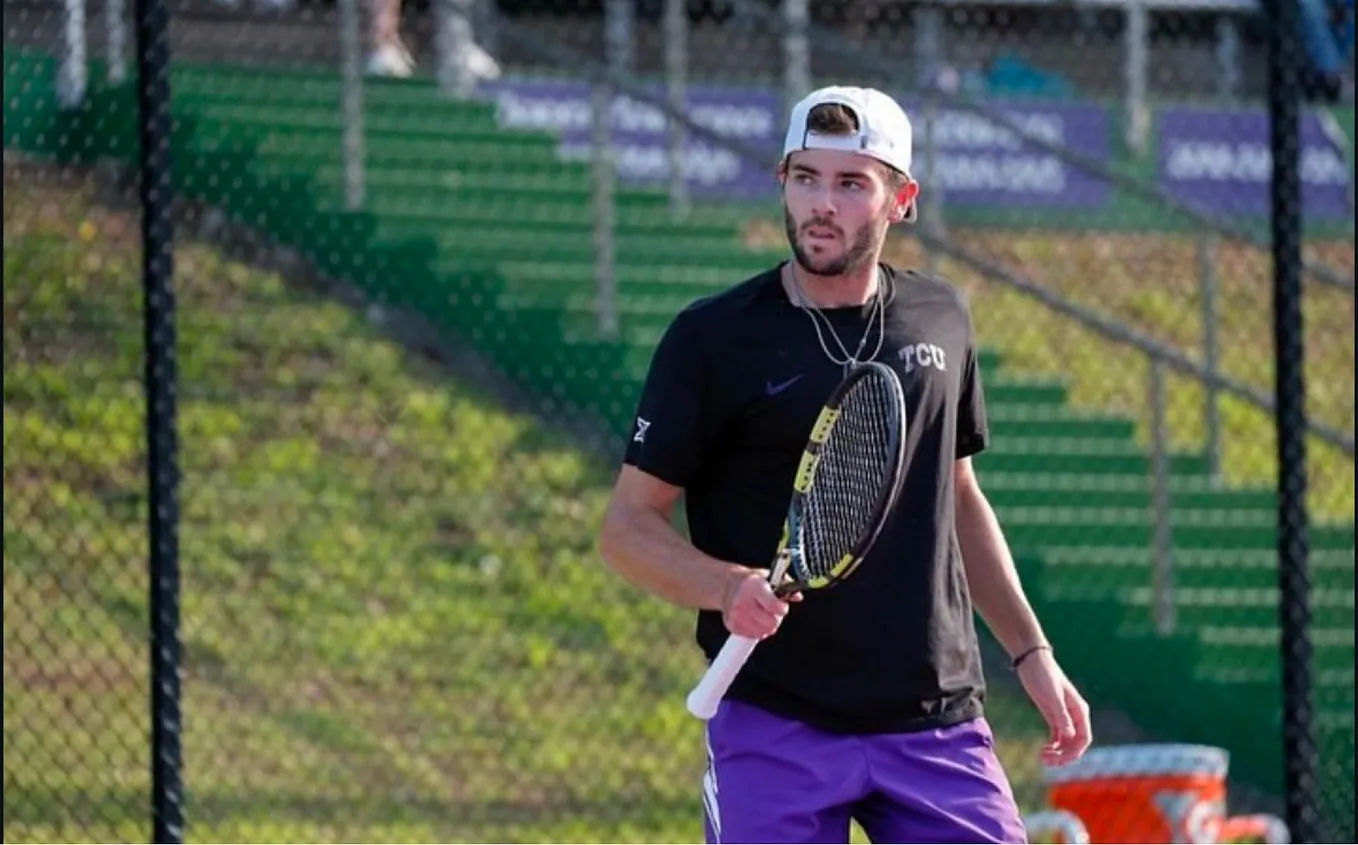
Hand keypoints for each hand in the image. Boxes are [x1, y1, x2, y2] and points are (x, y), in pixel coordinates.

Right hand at [721, 568, 800, 639]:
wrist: (726, 585)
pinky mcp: (732, 625)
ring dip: (767, 626)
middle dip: (776, 618)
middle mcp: (743, 601)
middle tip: (772, 612)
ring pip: (764, 632)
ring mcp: (736, 615)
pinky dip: (757, 630)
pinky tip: (754, 619)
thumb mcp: (769, 576)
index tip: (781, 606)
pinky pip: (754, 636)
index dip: (782, 608)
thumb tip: (797, 596)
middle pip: (771, 623)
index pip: (774, 606)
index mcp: (754, 586)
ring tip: (762, 615)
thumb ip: (786, 585)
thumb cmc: (750, 582)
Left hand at [1015, 647, 1091, 766]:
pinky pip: (1056, 737)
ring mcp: (1063, 716)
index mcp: (1079, 710)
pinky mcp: (1052, 715)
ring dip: (1057, 753)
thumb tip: (1069, 736)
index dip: (1075, 752)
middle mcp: (1074, 716)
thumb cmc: (1043, 675)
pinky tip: (1042, 751)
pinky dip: (1052, 746)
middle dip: (1064, 755)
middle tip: (1047, 762)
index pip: (1084, 738)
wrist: (1031, 661)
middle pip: (1075, 743)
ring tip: (1042, 758)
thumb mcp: (1051, 696)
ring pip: (1065, 742)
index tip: (1061, 760)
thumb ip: (1061, 716)